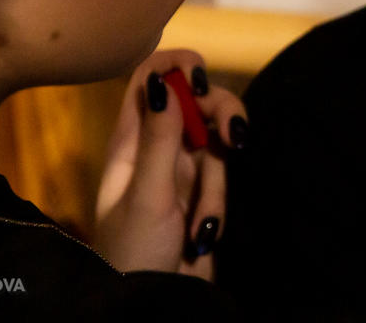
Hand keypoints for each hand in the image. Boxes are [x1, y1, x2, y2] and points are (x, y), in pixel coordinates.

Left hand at [93, 48, 246, 279]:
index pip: (150, 77)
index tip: (201, 79)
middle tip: (234, 136)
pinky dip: (219, 203)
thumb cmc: (135, 253)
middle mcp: (156, 147)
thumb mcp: (148, 195)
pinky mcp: (202, 194)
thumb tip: (165, 78)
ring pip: (215, 140)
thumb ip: (160, 137)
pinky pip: (222, 178)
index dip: (177, 66)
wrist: (152, 306)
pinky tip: (203, 233)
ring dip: (218, 180)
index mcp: (131, 140)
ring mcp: (181, 170)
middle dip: (219, 116)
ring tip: (206, 218)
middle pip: (196, 101)